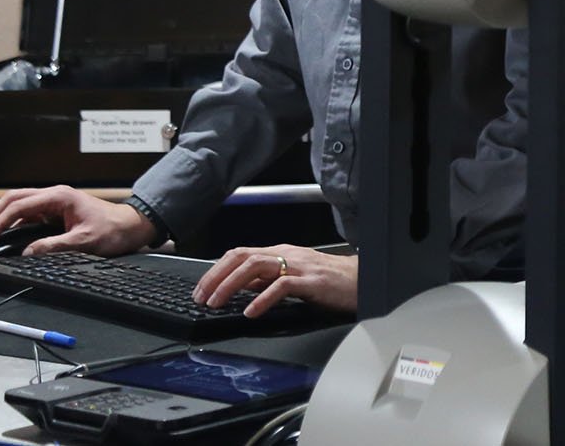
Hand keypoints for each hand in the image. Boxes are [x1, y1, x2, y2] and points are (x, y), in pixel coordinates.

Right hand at [0, 185, 156, 256]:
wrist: (131, 227)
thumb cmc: (113, 230)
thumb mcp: (85, 241)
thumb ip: (56, 246)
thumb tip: (29, 252)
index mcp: (60, 197)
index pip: (20, 206)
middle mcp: (54, 196)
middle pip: (14, 200)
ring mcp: (54, 203)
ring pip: (18, 206)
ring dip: (0, 219)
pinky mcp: (54, 213)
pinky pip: (27, 216)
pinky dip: (12, 224)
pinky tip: (3, 236)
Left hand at [193, 244, 356, 317]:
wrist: (363, 281)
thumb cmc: (331, 281)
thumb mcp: (293, 278)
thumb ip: (268, 280)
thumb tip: (242, 288)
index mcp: (281, 253)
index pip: (240, 254)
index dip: (216, 270)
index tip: (201, 290)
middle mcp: (287, 255)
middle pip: (242, 256)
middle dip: (216, 276)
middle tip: (201, 297)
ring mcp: (299, 266)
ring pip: (256, 266)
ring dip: (231, 284)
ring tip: (217, 302)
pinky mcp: (312, 281)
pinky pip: (282, 285)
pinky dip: (262, 298)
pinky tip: (251, 311)